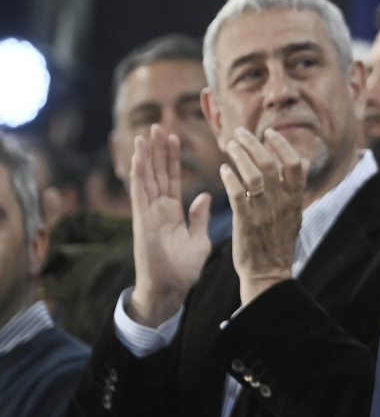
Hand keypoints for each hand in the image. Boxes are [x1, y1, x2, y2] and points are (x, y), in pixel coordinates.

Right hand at [128, 125, 211, 326]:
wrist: (169, 290)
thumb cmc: (183, 270)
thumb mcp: (199, 240)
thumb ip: (199, 217)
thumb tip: (204, 196)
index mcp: (173, 213)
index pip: (172, 179)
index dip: (172, 159)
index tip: (174, 137)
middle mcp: (158, 210)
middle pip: (158, 174)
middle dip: (158, 150)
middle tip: (157, 125)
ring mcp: (148, 215)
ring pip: (147, 179)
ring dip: (146, 156)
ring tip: (145, 134)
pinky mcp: (142, 222)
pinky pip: (140, 195)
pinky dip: (138, 176)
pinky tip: (137, 158)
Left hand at [221, 127, 306, 304]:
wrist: (268, 274)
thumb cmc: (279, 241)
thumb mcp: (295, 213)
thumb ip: (297, 186)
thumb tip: (305, 161)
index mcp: (295, 200)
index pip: (294, 164)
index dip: (281, 145)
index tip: (268, 132)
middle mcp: (281, 204)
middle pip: (270, 165)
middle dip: (254, 145)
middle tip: (239, 133)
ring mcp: (264, 214)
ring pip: (254, 177)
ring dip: (240, 157)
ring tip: (229, 146)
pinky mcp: (246, 224)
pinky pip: (237, 196)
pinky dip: (230, 180)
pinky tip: (223, 170)